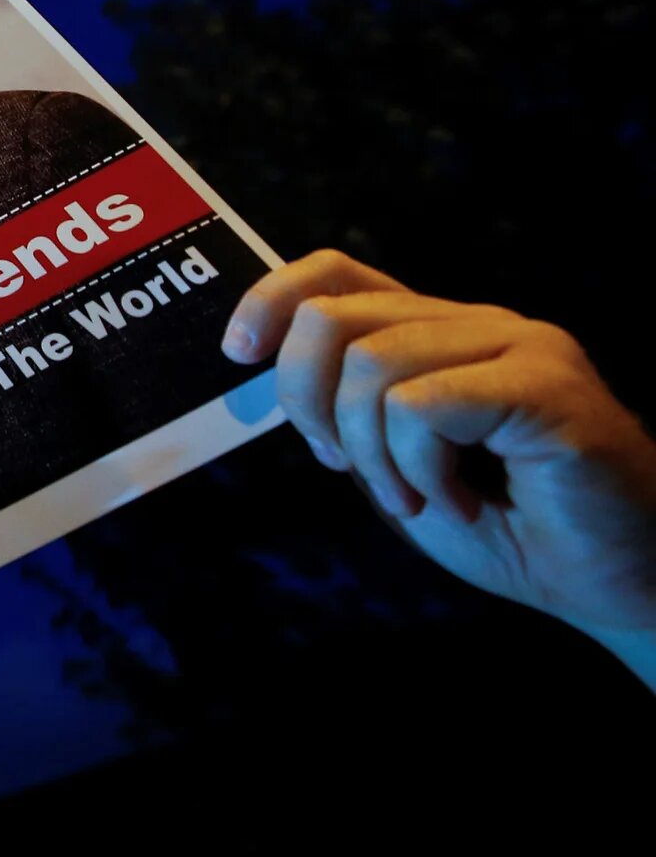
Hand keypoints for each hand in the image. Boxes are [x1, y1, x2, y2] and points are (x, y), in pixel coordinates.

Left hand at [226, 250, 655, 681]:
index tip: (238, 355)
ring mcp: (518, 345)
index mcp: (438, 332)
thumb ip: (343, 417)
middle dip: (308, 403)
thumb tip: (261, 373)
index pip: (336, 271)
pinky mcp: (547, 384)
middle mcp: (477, 322)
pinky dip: (418, 466)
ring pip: (371, 365)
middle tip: (351, 470)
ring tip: (419, 498)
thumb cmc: (510, 530)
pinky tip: (460, 501)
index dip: (271, 299)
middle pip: (334, 317)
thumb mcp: (396, 467)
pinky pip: (424, 404)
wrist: (619, 584)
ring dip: (372, 454)